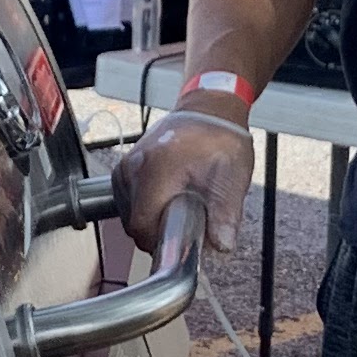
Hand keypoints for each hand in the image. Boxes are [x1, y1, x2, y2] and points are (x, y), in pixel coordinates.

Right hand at [121, 106, 254, 256]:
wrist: (208, 112)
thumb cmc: (220, 140)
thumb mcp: (232, 176)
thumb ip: (226, 212)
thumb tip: (221, 244)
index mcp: (157, 168)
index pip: (142, 226)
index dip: (161, 242)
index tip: (182, 242)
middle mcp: (134, 167)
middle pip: (134, 223)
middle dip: (159, 232)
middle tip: (187, 223)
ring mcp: (125, 167)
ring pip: (129, 215)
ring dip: (153, 220)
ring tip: (178, 207)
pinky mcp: (124, 169)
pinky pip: (128, 202)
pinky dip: (146, 208)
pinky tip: (166, 199)